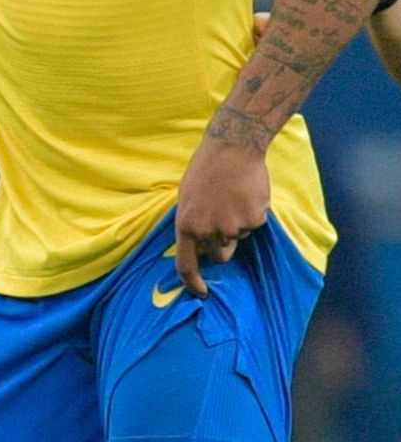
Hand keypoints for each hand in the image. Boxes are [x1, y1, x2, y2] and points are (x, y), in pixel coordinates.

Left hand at [171, 134, 272, 297]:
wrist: (232, 149)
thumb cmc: (206, 171)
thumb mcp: (188, 200)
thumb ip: (194, 225)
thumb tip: (201, 248)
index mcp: (186, 226)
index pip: (186, 263)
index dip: (193, 282)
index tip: (201, 293)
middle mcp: (208, 231)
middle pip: (220, 255)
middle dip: (224, 245)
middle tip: (224, 217)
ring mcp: (232, 227)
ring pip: (239, 238)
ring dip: (239, 224)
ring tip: (233, 198)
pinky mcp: (254, 220)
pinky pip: (255, 225)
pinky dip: (254, 213)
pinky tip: (247, 194)